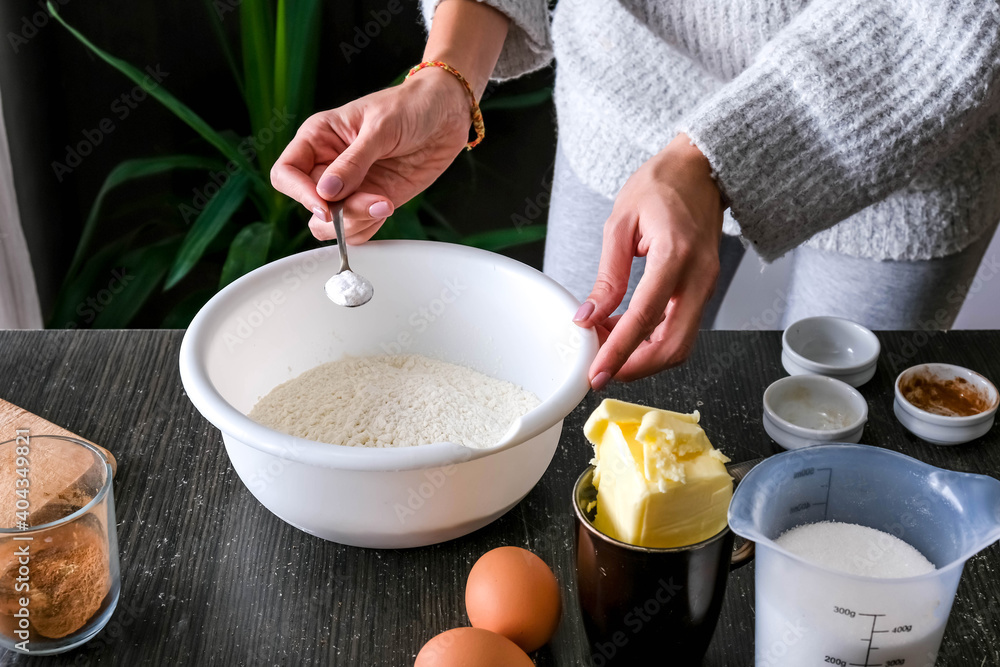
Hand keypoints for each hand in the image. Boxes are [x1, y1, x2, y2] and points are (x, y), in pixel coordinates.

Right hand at [270, 68, 471, 243]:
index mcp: (318, 138)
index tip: (326, 204)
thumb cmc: (410, 106)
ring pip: (331, 224)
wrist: (447, 114)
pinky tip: (387, 207)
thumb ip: (353, 161)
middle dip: (339, 212)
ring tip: (385, 203)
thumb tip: (326, 191)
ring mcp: (351, 187)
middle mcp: (329, 165)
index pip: (286, 173)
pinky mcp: (372, 201)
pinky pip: (358, 229)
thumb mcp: (380, 128)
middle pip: (311, 205)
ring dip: (356, 222)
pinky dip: (370, 227)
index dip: (300, 193)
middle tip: (371, 201)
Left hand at [572, 133, 724, 388]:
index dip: (618, 351)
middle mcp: (699, 277)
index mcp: (675, 255)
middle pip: (673, 346)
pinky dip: (653, 341)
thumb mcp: (620, 223)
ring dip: (643, 357)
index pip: (645, 318)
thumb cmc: (660, 185)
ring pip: (680, 344)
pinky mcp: (704, 290)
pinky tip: (625, 332)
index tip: (595, 372)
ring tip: (607, 347)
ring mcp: (707, 286)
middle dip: (635, 368)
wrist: (701, 169)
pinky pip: (681, 329)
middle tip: (600, 370)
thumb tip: (588, 316)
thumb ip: (608, 275)